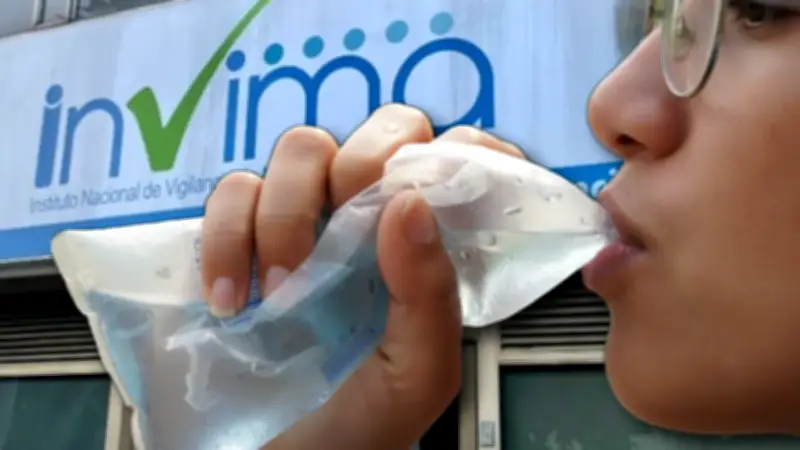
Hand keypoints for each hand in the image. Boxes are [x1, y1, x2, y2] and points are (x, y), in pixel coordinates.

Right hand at [200, 104, 523, 448]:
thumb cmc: (349, 433)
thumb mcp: (413, 380)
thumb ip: (431, 297)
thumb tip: (409, 204)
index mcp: (426, 252)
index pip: (460, 160)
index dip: (457, 153)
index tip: (434, 184)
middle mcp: (371, 225)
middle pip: (382, 131)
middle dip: (362, 165)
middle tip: (344, 232)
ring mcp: (304, 222)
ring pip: (302, 148)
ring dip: (286, 213)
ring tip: (277, 294)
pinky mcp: (239, 232)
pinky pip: (232, 190)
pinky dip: (226, 235)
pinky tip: (226, 298)